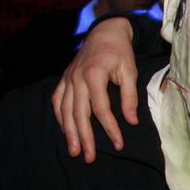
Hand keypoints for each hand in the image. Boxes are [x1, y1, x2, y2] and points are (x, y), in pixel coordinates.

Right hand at [50, 17, 138, 162]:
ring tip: (74, 151)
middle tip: (89, 157)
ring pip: (64, 110)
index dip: (110, 128)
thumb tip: (131, 121)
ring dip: (69, 133)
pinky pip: (57, 101)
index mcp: (94, 74)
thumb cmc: (120, 52)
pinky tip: (65, 131)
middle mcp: (77, 78)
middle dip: (84, 138)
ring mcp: (67, 79)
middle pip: (78, 114)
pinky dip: (60, 117)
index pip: (101, 109)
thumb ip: (130, 97)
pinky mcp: (64, 79)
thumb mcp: (130, 71)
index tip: (119, 144)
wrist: (104, 32)